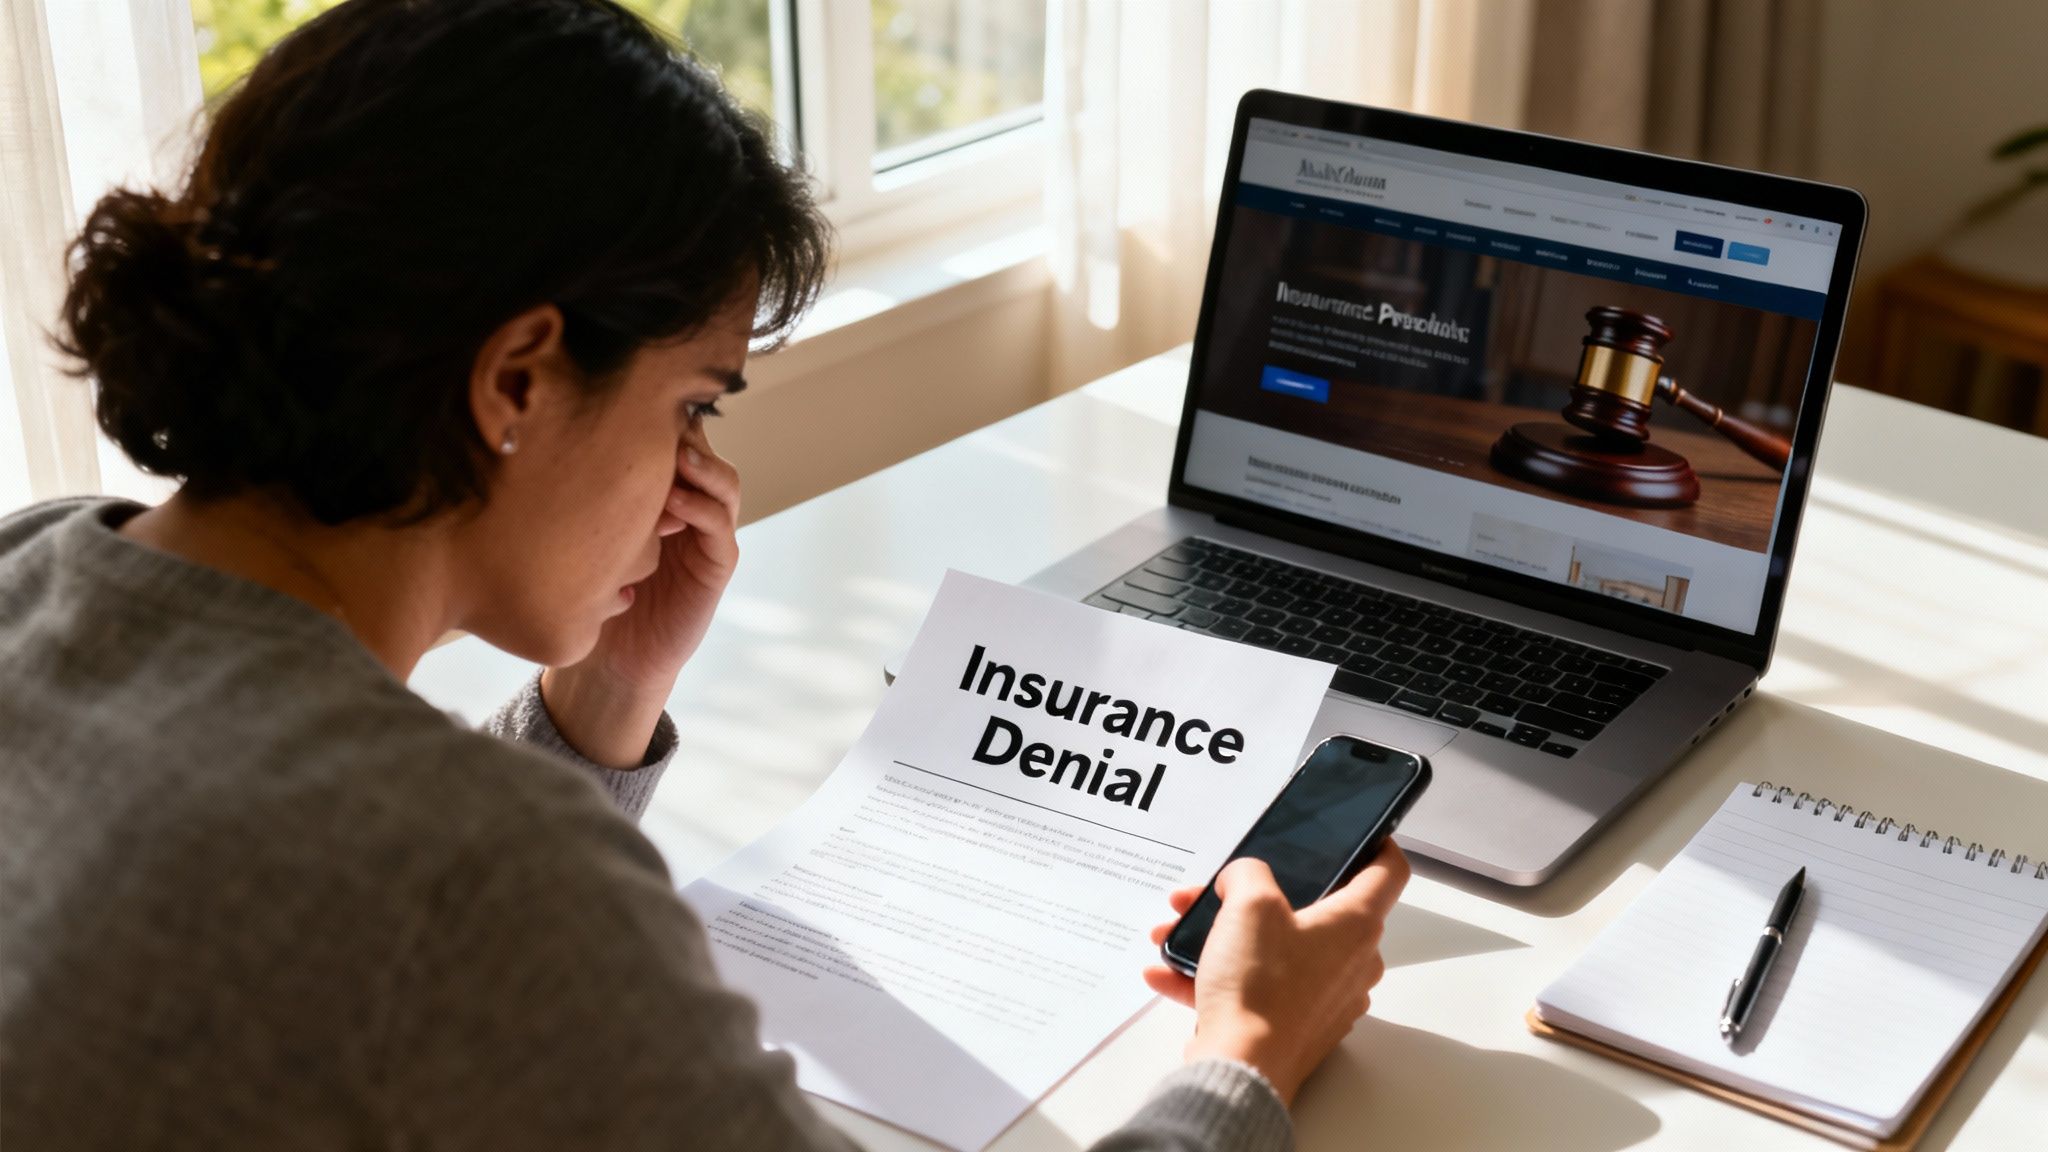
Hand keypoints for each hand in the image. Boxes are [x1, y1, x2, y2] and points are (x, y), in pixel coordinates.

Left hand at [541, 433, 739, 766]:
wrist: (609, 659)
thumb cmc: (586, 590)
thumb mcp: (575, 529)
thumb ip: (573, 489)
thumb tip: (531, 429)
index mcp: (657, 488)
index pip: (667, 434)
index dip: (656, 412)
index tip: (627, 398)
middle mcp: (688, 502)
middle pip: (700, 448)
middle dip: (682, 429)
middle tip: (658, 416)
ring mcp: (707, 532)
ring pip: (722, 481)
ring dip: (702, 465)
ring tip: (677, 455)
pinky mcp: (716, 564)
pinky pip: (721, 526)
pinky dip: (703, 508)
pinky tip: (674, 502)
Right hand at [1142, 844, 1409, 1105]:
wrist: (1242, 1068)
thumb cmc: (1260, 986)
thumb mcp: (1248, 904)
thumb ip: (1247, 873)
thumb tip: (1242, 879)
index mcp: (1355, 924)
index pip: (1389, 871)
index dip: (1376, 844)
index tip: (1360, 835)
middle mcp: (1352, 962)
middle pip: (1312, 911)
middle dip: (1254, 897)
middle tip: (1217, 891)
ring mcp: (1326, 998)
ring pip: (1274, 950)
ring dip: (1223, 937)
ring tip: (1175, 932)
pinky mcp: (1296, 1026)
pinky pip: (1257, 989)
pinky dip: (1215, 977)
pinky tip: (1167, 972)